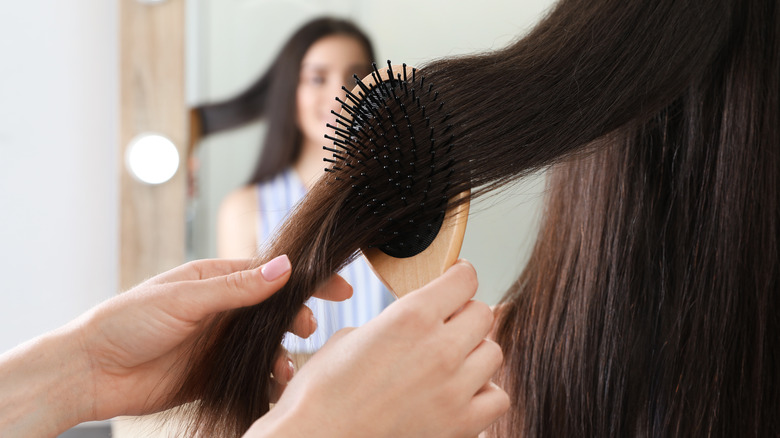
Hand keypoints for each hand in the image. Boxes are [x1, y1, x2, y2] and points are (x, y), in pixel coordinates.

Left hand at [73, 255, 351, 421]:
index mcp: (215, 280)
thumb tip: (286, 268)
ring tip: (286, 368)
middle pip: (276, 310)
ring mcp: (221, 342)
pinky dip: (269, 380)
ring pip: (269, 344)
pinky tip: (275, 386)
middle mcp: (223, 309)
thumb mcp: (184, 298)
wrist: (92, 371)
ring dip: (284, 354)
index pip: (271, 273)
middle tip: (307, 329)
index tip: (339, 287)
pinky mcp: (216, 373)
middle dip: (298, 318)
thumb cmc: (129, 322)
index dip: (307, 279)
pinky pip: (254, 374)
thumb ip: (236, 288)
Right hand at [248, 260, 508, 437]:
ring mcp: (455, 389)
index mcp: (411, 316)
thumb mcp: (350, 339)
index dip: (459, 278)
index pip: (465, 280)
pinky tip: (458, 395)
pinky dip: (483, 394)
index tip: (455, 282)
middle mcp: (440, 348)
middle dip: (465, 316)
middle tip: (446, 326)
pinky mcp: (462, 425)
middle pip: (483, 314)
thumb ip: (393, 324)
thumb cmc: (320, 397)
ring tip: (448, 364)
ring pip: (493, 353)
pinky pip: (497, 398)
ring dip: (474, 354)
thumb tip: (413, 325)